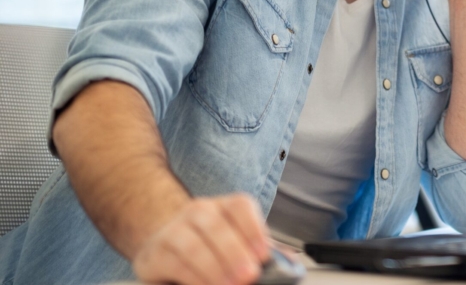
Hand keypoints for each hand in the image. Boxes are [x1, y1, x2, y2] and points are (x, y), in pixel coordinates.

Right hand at [132, 193, 269, 284]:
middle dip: (234, 253)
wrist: (164, 247)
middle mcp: (198, 212)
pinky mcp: (154, 254)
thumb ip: (262, 252)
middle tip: (249, 276)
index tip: (264, 255)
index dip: (254, 229)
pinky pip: (173, 264)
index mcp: (224, 207)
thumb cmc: (211, 247)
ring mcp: (173, 231)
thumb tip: (292, 265)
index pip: (240, 206)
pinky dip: (192, 278)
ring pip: (192, 245)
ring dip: (212, 268)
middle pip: (216, 225)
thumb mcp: (238, 244)